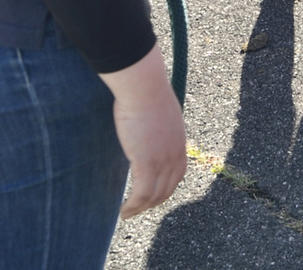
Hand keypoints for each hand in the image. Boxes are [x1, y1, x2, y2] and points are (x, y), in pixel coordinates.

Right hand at [99, 43, 185, 218]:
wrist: (144, 87)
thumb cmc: (146, 92)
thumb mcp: (159, 111)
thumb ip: (158, 123)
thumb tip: (147, 122)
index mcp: (179, 141)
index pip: (177, 173)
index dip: (166, 187)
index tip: (153, 195)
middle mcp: (175, 154)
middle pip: (168, 188)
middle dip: (153, 202)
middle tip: (138, 209)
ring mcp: (163, 160)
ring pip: (155, 195)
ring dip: (141, 208)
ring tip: (127, 215)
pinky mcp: (147, 163)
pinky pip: (142, 194)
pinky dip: (134, 206)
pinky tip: (124, 211)